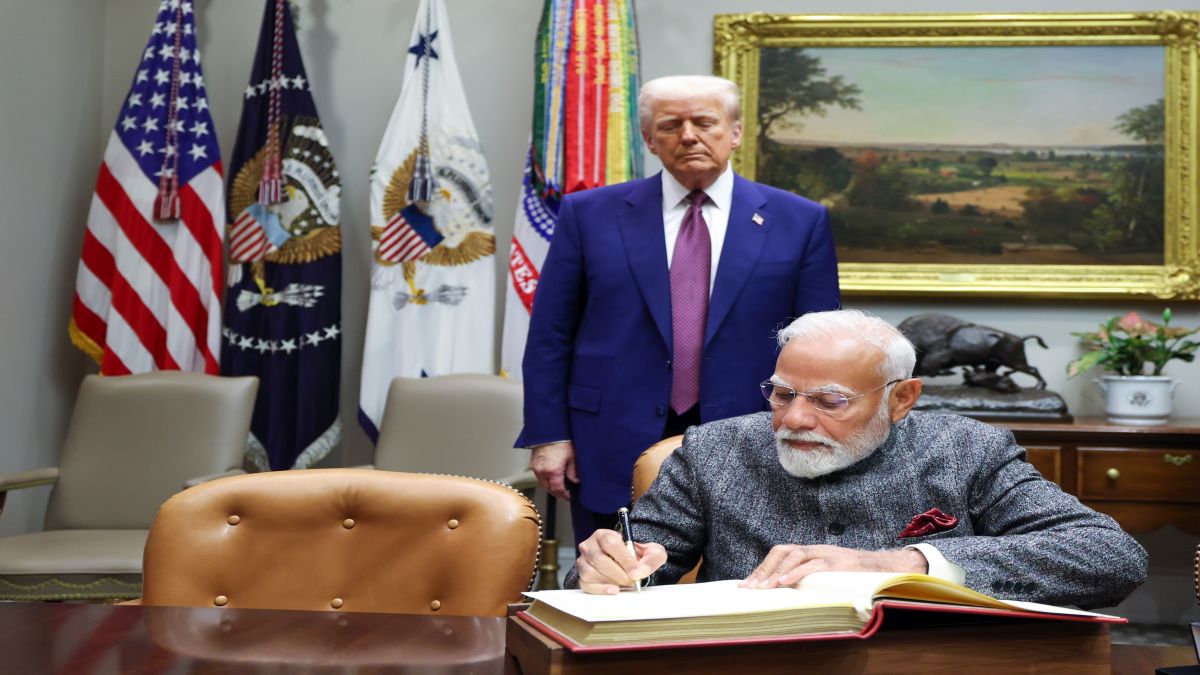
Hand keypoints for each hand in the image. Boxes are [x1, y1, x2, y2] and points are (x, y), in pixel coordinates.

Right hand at [530, 442, 577, 500]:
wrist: (549, 431)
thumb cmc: (561, 441)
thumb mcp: (571, 457)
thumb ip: (573, 472)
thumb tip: (575, 481)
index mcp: (553, 471)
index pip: (558, 489)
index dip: (564, 495)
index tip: (569, 496)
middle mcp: (543, 471)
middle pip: (549, 489)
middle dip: (557, 493)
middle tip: (565, 493)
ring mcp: (536, 468)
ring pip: (543, 484)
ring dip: (550, 487)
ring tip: (558, 486)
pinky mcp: (533, 464)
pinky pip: (539, 477)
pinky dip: (545, 480)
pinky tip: (551, 478)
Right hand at [576, 528, 667, 594]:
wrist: (630, 566)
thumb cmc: (637, 556)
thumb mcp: (652, 552)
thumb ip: (651, 559)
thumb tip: (640, 572)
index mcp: (604, 535)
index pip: (610, 544)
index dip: (624, 559)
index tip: (636, 573)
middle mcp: (590, 546)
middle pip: (599, 560)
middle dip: (619, 574)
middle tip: (632, 581)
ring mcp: (583, 561)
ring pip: (590, 573)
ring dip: (610, 581)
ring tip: (624, 583)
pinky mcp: (582, 577)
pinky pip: (586, 585)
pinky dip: (601, 590)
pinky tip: (614, 590)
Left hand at [740, 545, 926, 588]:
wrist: (883, 567)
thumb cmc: (852, 575)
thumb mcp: (826, 574)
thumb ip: (808, 578)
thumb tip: (786, 595)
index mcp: (810, 552)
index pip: (779, 554)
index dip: (763, 568)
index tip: (747, 584)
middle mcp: (815, 549)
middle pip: (782, 551)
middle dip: (764, 569)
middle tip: (750, 588)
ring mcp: (826, 554)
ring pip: (794, 555)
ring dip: (776, 571)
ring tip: (764, 587)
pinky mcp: (837, 563)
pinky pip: (814, 565)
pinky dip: (797, 573)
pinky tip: (784, 583)